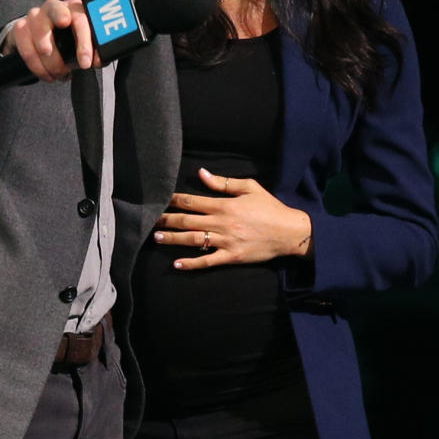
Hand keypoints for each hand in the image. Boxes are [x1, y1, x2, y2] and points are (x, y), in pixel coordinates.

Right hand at [6, 0, 99, 82]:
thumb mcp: (84, 45)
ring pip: (40, 35)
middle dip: (62, 39)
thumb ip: (94, 51)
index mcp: (75, 8)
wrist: (42, 40)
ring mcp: (35, 15)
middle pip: (55, 12)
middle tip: (65, 67)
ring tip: (59, 74)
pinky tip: (46, 74)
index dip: (84, 42)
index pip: (81, 17)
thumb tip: (99, 60)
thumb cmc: (69, 41)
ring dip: (50, 62)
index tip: (86, 62)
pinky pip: (26, 48)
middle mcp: (54, 6)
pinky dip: (36, 66)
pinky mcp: (20, 27)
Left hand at [153, 167, 312, 270]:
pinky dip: (192, 263)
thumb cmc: (269, 208)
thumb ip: (223, 182)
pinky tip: (177, 264)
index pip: (192, 201)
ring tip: (156, 238)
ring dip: (173, 239)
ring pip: (193, 240)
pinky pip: (208, 261)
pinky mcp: (232, 257)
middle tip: (148, 220)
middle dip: (166, 220)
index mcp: (224, 205)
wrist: (289, 231)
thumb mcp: (249, 187)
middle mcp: (222, 223)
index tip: (158, 199)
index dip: (173, 200)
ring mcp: (226, 241)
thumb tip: (201, 174)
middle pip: (187, 221)